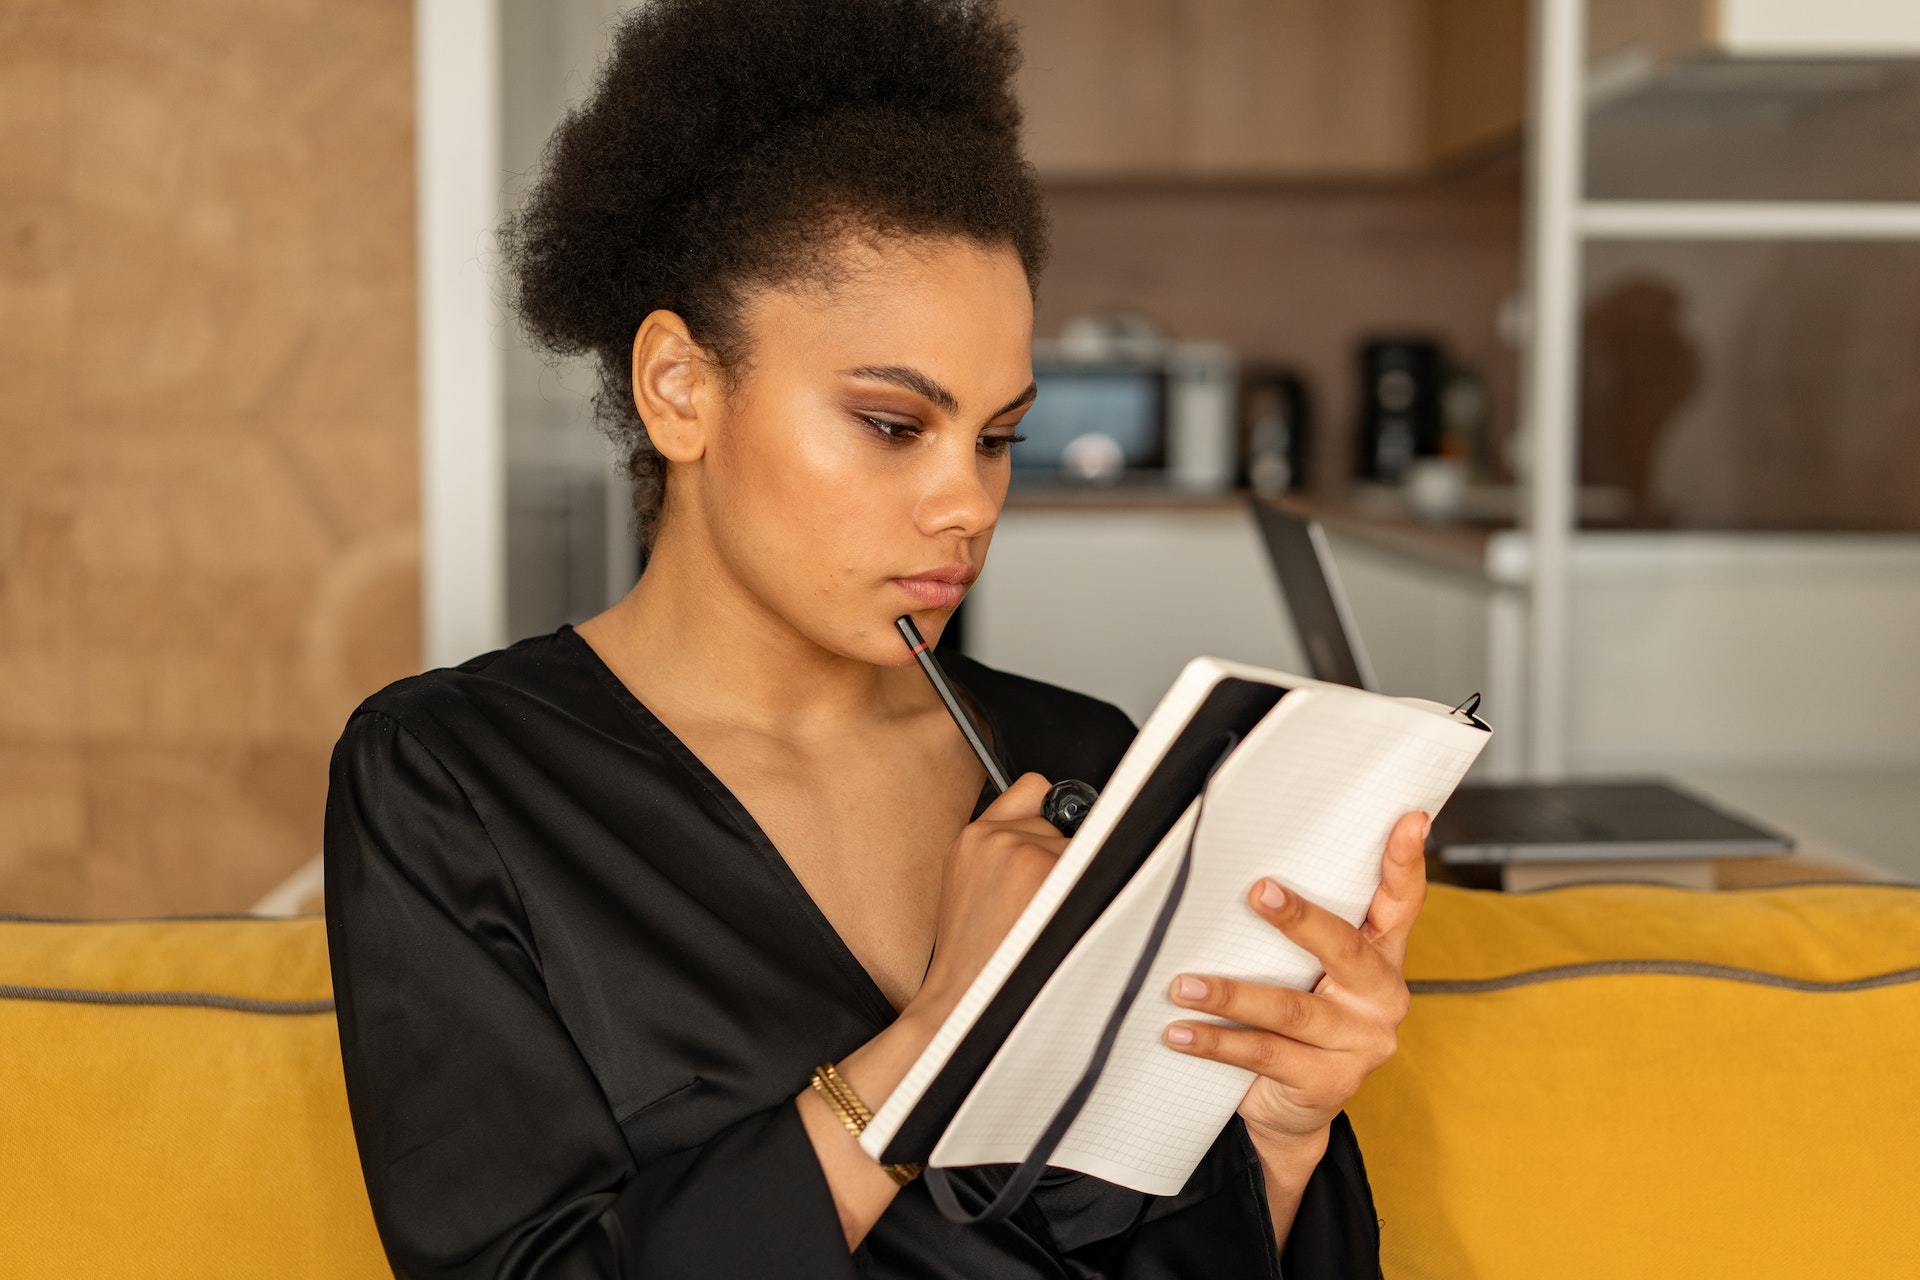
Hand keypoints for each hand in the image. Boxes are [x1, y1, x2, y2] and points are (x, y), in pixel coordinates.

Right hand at [904, 773, 1067, 1028]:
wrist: (963, 1004)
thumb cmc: (977, 957)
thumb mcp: (974, 887)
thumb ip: (1006, 847)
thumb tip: (1060, 826)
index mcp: (973, 838)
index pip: (1034, 790)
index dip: (1052, 816)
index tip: (1063, 832)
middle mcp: (996, 837)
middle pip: (1065, 823)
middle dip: (1063, 859)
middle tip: (1044, 904)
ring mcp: (1023, 852)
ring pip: (1082, 849)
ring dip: (1076, 882)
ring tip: (1049, 921)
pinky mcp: (1048, 872)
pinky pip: (1095, 868)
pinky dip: (1090, 897)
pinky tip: (1063, 924)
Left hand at [1162, 810, 1430, 1156]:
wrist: (1291, 1109)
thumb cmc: (1294, 1022)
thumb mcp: (1306, 971)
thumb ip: (1298, 932)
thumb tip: (1245, 873)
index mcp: (1381, 956)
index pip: (1402, 902)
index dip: (1406, 861)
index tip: (1410, 819)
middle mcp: (1381, 996)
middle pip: (1344, 948)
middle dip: (1299, 918)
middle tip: (1258, 890)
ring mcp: (1360, 1042)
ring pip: (1291, 1008)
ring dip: (1231, 994)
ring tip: (1183, 984)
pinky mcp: (1329, 1080)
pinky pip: (1265, 1053)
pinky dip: (1216, 1041)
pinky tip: (1180, 1032)